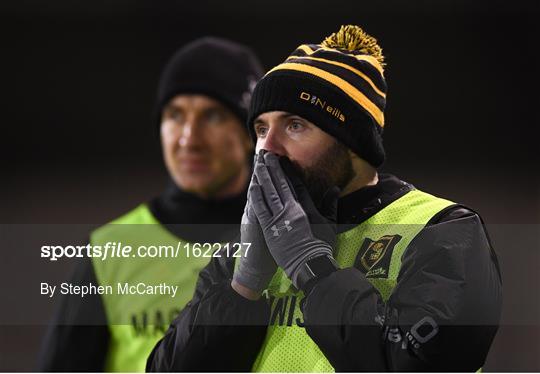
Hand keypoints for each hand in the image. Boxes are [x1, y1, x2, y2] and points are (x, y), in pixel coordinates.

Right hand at [232, 154, 277, 296]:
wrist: (255, 267)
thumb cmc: (269, 251)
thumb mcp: (275, 230)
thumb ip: (282, 216)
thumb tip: (292, 206)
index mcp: (267, 211)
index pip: (272, 186)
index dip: (274, 172)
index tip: (276, 157)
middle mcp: (260, 210)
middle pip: (263, 184)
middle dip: (265, 167)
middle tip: (266, 150)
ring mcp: (255, 216)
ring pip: (257, 192)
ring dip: (259, 175)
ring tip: (260, 160)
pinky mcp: (253, 225)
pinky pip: (254, 208)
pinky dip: (254, 196)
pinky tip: (255, 185)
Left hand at [249, 151, 339, 287]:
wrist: (310, 264)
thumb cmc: (321, 246)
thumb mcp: (330, 224)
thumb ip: (331, 205)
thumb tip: (335, 188)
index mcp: (305, 207)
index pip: (295, 184)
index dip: (288, 170)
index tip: (283, 159)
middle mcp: (291, 209)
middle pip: (280, 184)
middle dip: (273, 167)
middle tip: (267, 153)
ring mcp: (279, 218)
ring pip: (269, 192)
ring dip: (263, 176)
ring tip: (259, 162)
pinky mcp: (270, 228)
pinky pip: (261, 208)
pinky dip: (256, 196)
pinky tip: (253, 184)